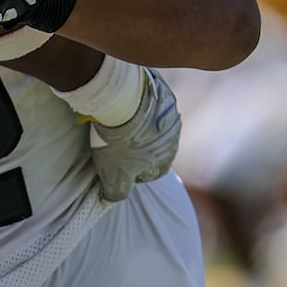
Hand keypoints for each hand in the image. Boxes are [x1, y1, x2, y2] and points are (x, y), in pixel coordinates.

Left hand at [89, 67, 180, 201]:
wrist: (120, 100)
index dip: (136, 172)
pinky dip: (135, 103)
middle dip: (137, 147)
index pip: (155, 171)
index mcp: (167, 155)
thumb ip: (116, 192)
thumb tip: (113, 198)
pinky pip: (147, 99)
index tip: (119, 167)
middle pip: (155, 145)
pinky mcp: (159, 88)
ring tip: (114, 123)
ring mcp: (168, 109)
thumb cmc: (118, 142)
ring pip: (152, 121)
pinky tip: (117, 104)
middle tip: (115, 144)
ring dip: (137, 123)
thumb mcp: (113, 176)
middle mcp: (174, 132)